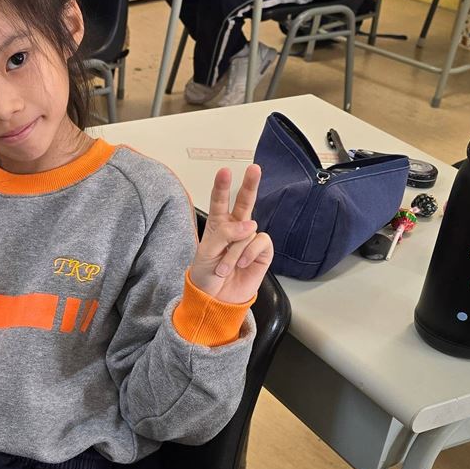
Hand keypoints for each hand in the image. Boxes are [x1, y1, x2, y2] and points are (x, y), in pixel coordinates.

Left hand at [189, 165, 272, 303]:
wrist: (216, 299)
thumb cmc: (207, 275)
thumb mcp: (206, 253)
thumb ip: (224, 234)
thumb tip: (249, 225)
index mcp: (218, 225)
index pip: (220, 201)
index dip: (222, 186)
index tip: (225, 171)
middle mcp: (235, 228)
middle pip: (244, 202)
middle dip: (250, 185)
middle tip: (254, 169)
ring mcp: (250, 239)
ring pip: (247, 232)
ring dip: (234, 252)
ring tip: (225, 268)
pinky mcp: (262, 252)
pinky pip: (259, 242)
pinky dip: (248, 253)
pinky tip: (242, 264)